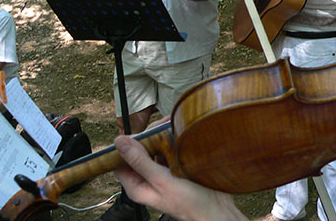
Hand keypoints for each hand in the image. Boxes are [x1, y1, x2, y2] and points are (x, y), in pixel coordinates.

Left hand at [114, 136, 246, 220]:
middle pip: (138, 151)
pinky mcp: (174, 167)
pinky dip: (172, 141)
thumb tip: (120, 143)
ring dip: (160, 137)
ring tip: (171, 127)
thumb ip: (140, 162)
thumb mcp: (162, 181)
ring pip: (154, 148)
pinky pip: (168, 150)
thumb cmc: (190, 202)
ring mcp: (161, 173)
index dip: (123, 145)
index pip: (119, 161)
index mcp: (137, 186)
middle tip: (160, 127)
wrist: (216, 209)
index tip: (135, 131)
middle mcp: (146, 179)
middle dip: (147, 137)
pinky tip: (179, 135)